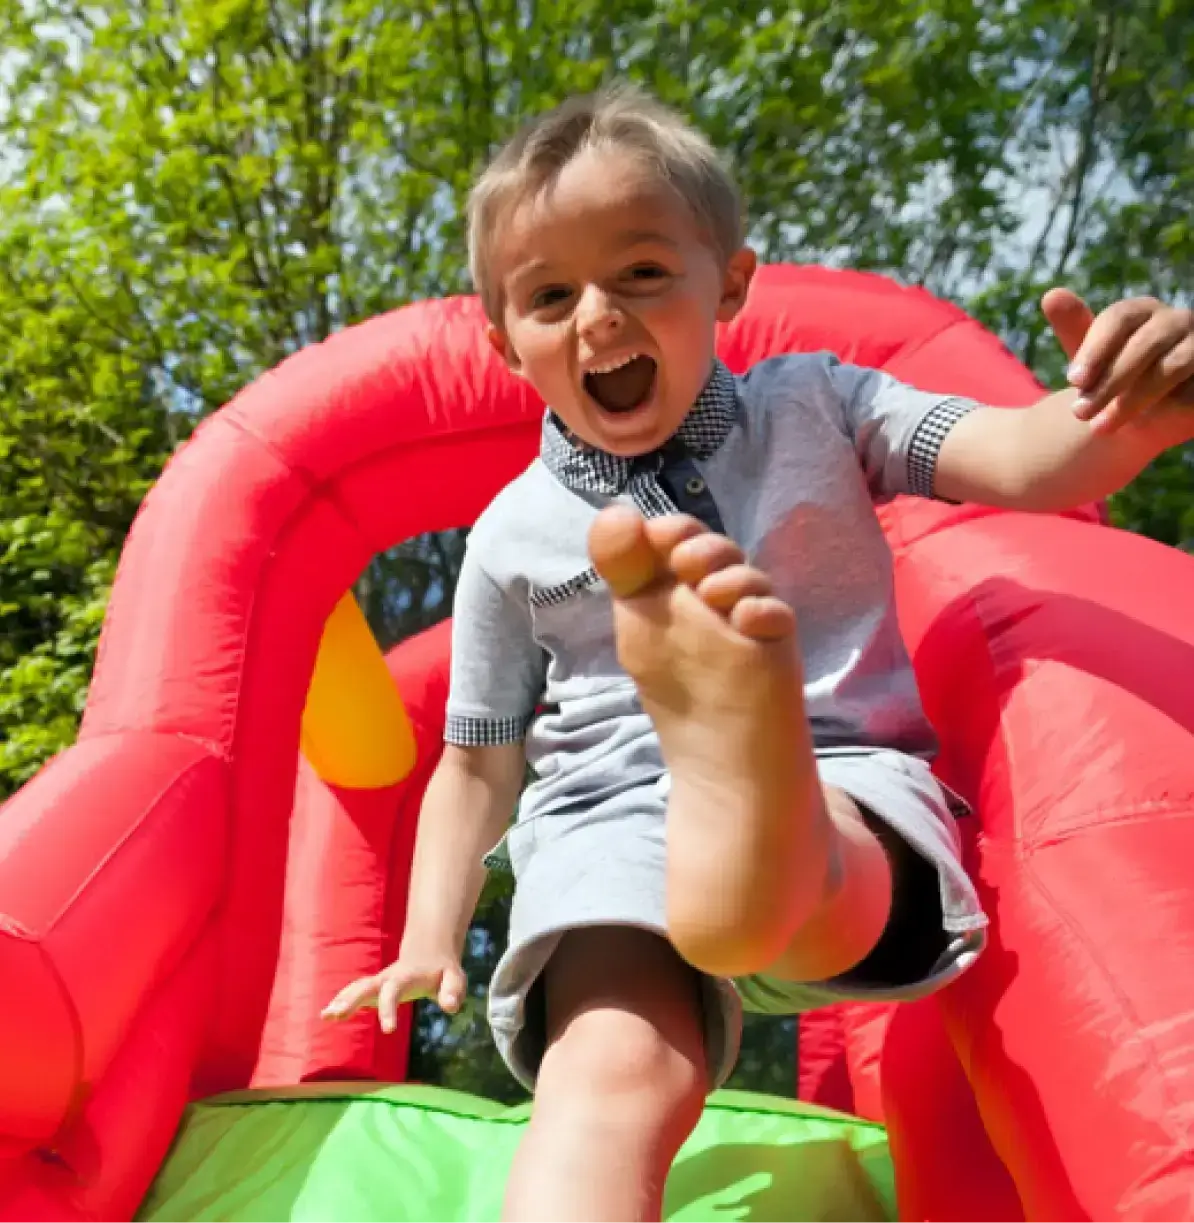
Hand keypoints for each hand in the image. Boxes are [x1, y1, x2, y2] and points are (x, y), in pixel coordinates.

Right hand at [321, 948, 466, 1033]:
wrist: (430, 951)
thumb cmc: (443, 970)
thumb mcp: (455, 978)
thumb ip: (453, 991)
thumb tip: (450, 1007)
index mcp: (406, 977)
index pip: (394, 992)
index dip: (389, 1009)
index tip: (388, 1030)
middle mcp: (388, 978)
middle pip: (367, 986)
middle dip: (351, 999)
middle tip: (335, 1014)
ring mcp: (380, 982)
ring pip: (358, 988)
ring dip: (341, 1000)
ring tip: (325, 1016)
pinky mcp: (375, 988)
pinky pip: (355, 993)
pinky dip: (341, 1001)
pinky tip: (327, 1015)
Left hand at [1042, 288, 1193, 435]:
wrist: (1144, 412)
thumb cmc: (1111, 377)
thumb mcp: (1088, 357)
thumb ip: (1073, 327)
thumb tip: (1051, 295)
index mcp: (1141, 311)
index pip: (1119, 318)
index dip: (1095, 350)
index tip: (1073, 382)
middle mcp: (1175, 321)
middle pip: (1144, 344)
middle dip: (1109, 382)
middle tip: (1080, 413)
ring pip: (1171, 368)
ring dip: (1132, 400)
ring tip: (1100, 427)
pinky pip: (1193, 391)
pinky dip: (1167, 410)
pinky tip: (1144, 426)